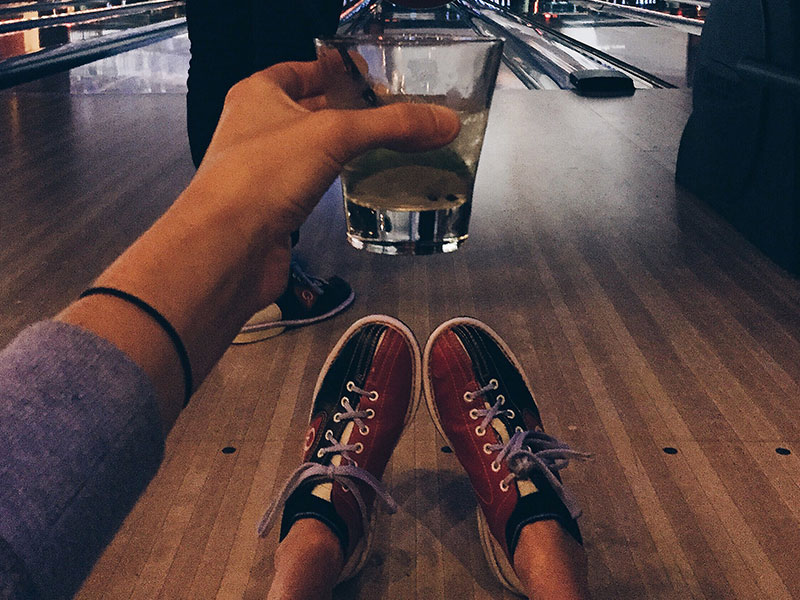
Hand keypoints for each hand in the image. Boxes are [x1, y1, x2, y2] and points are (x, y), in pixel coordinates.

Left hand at [182, 59, 460, 306]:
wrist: (226, 249)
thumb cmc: (264, 175)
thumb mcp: (334, 135)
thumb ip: (392, 125)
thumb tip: (446, 122)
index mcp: (258, 95)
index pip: (301, 70)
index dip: (335, 69)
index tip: (371, 76)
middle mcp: (256, 128)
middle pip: (310, 110)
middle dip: (348, 111)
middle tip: (392, 113)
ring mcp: (263, 171)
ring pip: (311, 151)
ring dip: (344, 149)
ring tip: (388, 146)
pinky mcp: (274, 208)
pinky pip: (311, 185)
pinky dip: (336, 182)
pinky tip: (362, 184)